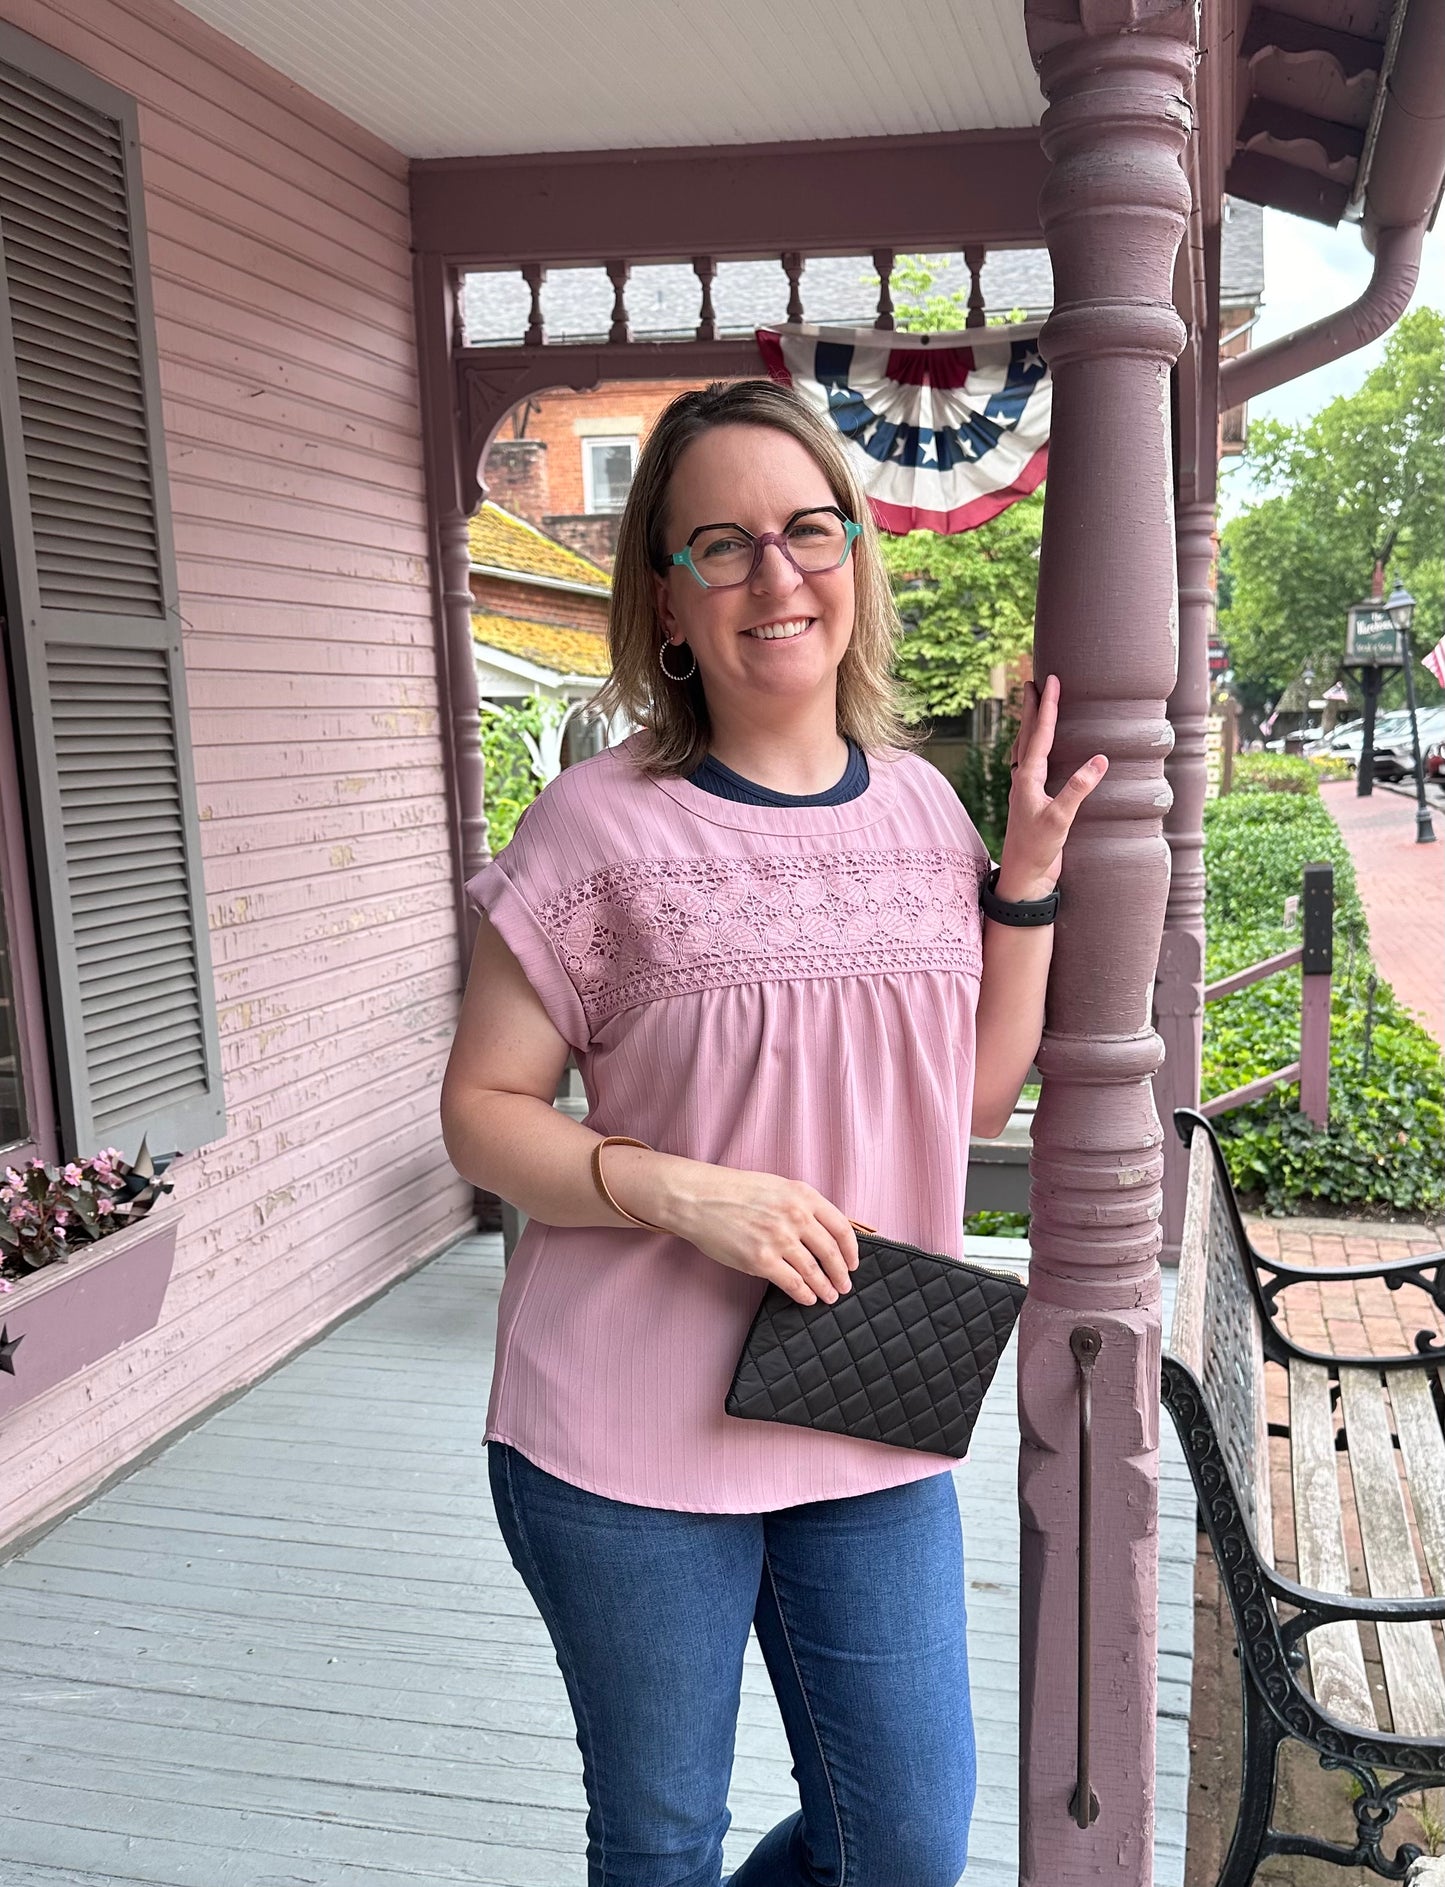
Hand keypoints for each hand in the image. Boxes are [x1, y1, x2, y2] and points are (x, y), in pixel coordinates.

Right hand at [609, 1146, 857, 1306]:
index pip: (841, 1227)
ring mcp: (778, 1239)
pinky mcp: (761, 1260)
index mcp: (802, 1195)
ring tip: (829, 1296)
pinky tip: (808, 1298)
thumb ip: (802, 1205)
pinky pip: (792, 1283)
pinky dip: (804, 1294)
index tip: (853, 1263)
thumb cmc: (735, 1191)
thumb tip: (825, 1232)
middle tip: (845, 1286)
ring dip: (825, 1287)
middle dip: (841, 1273)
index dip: (851, 1250)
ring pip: (813, 1271)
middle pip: (831, 1252)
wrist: (699, 1198)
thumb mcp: (777, 1186)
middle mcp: (795, 1216)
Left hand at [995, 674, 1107, 899]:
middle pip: (1028, 735)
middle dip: (1033, 707)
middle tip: (1035, 682)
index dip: (1048, 707)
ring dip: (1031, 725)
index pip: (1040, 734)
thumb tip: (1100, 760)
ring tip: (1033, 706)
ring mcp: (1026, 790)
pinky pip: (1030, 765)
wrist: (1023, 878)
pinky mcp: (1032, 802)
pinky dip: (1033, 749)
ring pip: (1026, 749)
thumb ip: (1078, 789)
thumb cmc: (1037, 850)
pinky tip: (1036, 751)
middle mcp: (1023, 779)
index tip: (1051, 681)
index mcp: (1028, 778)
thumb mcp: (1060, 819)